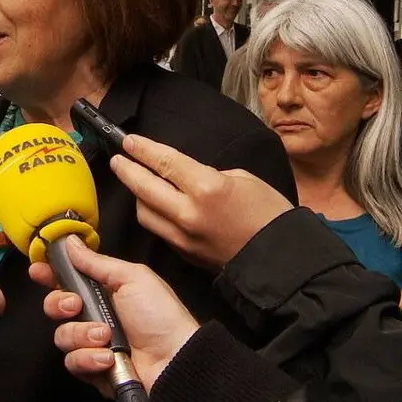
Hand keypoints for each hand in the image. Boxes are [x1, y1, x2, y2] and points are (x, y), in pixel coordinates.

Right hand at [30, 237, 199, 394]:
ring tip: (105, 337)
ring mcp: (92, 345)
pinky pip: (73, 362)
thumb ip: (96, 262)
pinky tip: (108, 357)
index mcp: (103, 292)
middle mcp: (94, 317)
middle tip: (75, 305)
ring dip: (81, 334)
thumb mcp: (132, 278)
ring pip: (62, 337)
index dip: (49, 274)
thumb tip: (71, 242)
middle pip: (55, 307)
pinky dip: (88, 358)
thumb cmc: (160, 316)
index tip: (37, 270)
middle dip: (59, 304)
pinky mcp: (93, 370)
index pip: (67, 280)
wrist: (176, 360)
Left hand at [110, 134, 292, 269]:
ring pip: (144, 212)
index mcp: (207, 187)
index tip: (127, 141)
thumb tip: (185, 177)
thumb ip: (208, 175)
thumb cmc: (271, 214)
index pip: (164, 162)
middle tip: (118, 159)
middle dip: (127, 170)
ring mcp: (183, 236)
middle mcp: (188, 212)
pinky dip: (153, 215)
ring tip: (137, 182)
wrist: (283, 260)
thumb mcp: (243, 179)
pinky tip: (155, 205)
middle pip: (143, 187)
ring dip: (137, 195)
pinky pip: (158, 230)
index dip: (142, 150)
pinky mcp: (183, 253)